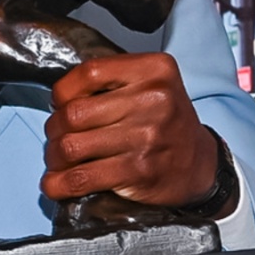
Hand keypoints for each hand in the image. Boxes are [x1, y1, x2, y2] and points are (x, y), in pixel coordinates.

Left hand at [41, 53, 222, 211]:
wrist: (200, 164)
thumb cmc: (167, 122)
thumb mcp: (151, 84)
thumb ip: (112, 80)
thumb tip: (60, 99)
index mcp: (154, 70)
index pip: (89, 72)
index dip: (63, 91)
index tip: (59, 103)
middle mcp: (152, 100)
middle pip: (74, 112)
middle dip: (54, 128)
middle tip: (56, 136)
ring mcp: (145, 137)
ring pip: (72, 146)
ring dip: (54, 156)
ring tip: (57, 159)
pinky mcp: (138, 171)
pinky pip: (82, 177)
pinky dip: (60, 183)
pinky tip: (56, 184)